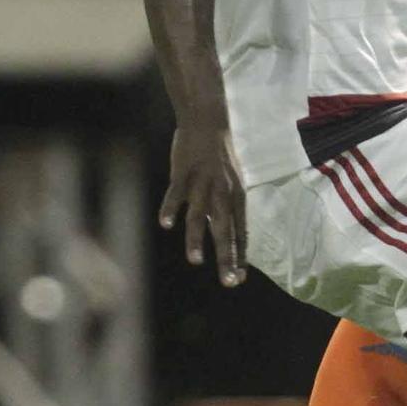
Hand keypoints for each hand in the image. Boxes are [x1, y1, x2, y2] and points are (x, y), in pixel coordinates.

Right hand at [160, 122, 247, 286]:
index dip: (239, 255)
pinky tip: (166, 224)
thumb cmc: (219, 158)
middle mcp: (223, 193)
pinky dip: (170, 208)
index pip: (241, 232)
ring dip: (197, 239)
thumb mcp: (231, 184)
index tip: (239, 278)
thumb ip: (226, 209)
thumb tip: (226, 234)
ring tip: (196, 261)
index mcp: (237, 198)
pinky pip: (176, 194)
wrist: (208, 123)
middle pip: (225, 230)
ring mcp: (203, 184)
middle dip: (226, 257)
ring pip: (200, 216)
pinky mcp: (183, 173)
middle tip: (229, 282)